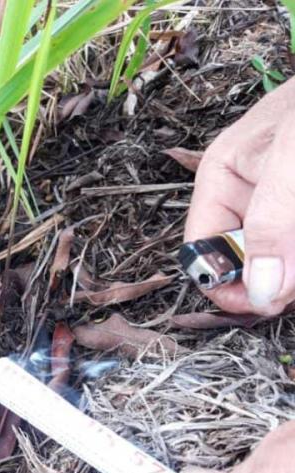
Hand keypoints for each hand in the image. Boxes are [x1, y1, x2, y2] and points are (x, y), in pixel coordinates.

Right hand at [185, 78, 294, 314]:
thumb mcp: (291, 156)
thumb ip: (273, 220)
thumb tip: (261, 288)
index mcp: (221, 178)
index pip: (202, 249)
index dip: (224, 283)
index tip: (261, 302)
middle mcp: (245, 197)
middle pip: (243, 262)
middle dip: (271, 280)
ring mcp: (280, 208)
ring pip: (277, 262)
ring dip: (294, 273)